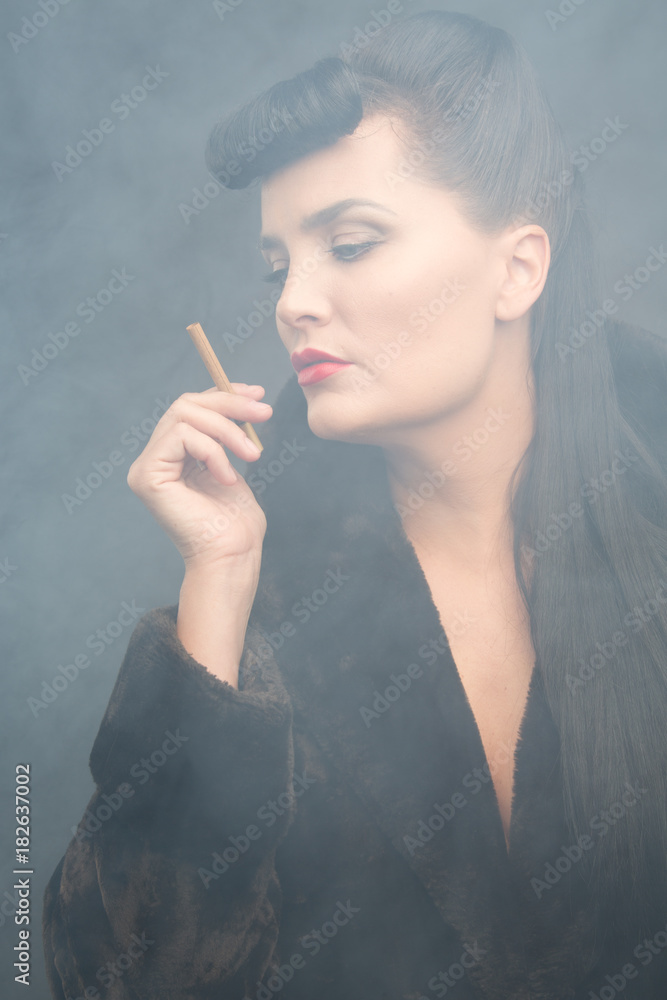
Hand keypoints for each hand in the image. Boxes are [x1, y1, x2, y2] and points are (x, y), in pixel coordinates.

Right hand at [126, 384, 272, 568]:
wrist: (231, 556)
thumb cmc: (235, 522)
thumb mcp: (233, 462)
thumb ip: (224, 431)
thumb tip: (241, 393)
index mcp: (171, 456)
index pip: (190, 407)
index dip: (224, 396)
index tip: (258, 395)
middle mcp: (153, 459)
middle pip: (185, 405)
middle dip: (229, 405)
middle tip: (265, 414)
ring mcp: (146, 467)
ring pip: (184, 415)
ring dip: (227, 430)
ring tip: (252, 456)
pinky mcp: (147, 476)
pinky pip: (181, 436)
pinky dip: (213, 450)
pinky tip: (228, 477)